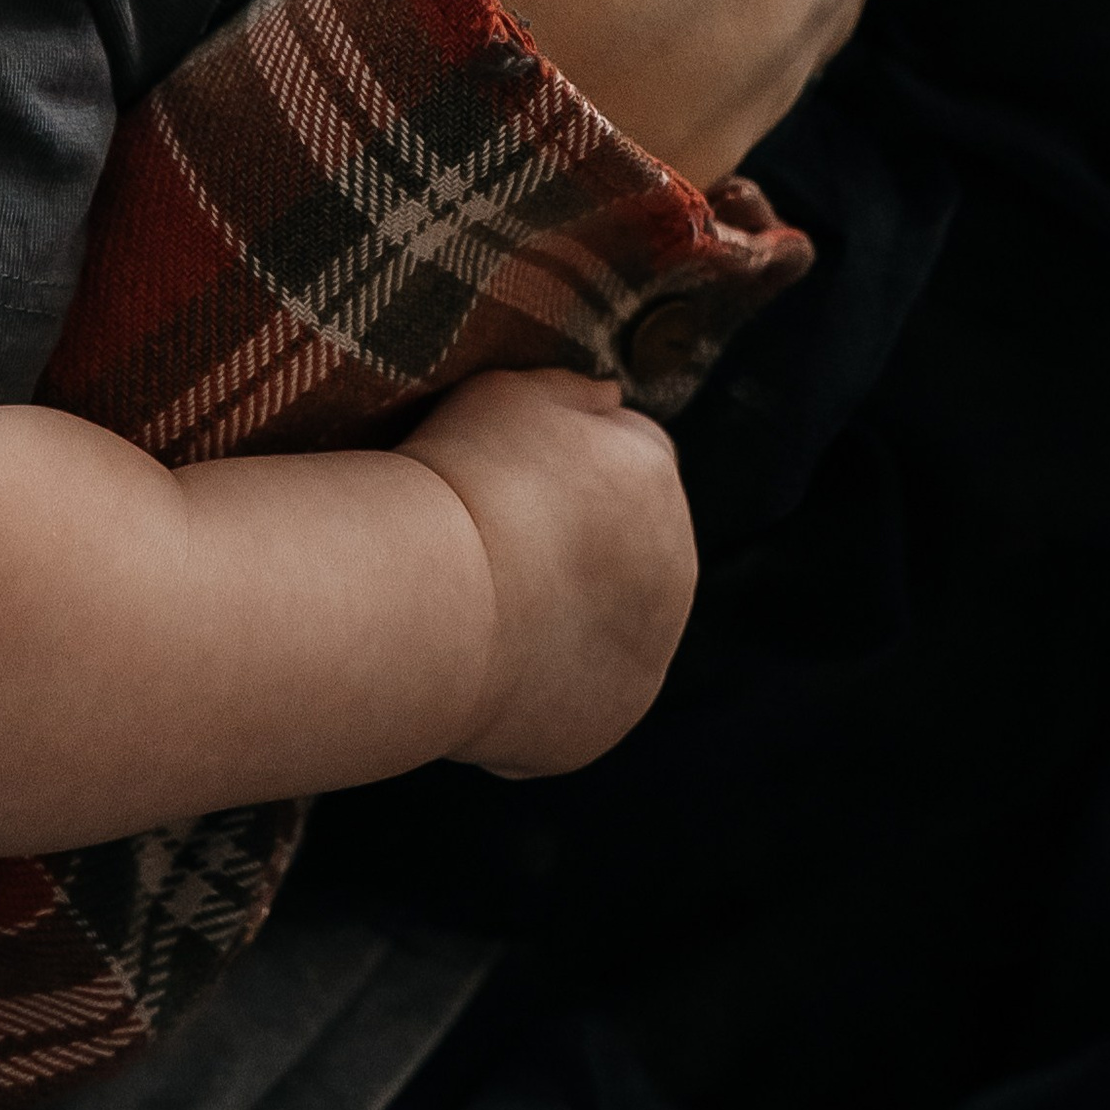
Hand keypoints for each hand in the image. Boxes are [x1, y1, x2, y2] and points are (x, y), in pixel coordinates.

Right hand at [400, 369, 695, 777]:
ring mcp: (649, 649)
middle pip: (626, 547)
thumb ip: (571, 392)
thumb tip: (611, 395)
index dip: (565, 470)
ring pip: (609, 625)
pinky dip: (544, 688)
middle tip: (493, 552)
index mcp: (654, 476)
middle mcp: (673, 562)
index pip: (628, 458)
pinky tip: (486, 669)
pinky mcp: (613, 717)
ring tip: (483, 613)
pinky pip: (581, 697)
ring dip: (565, 618)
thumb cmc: (461, 483)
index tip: (510, 484)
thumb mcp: (510, 393)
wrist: (436, 598)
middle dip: (576, 547)